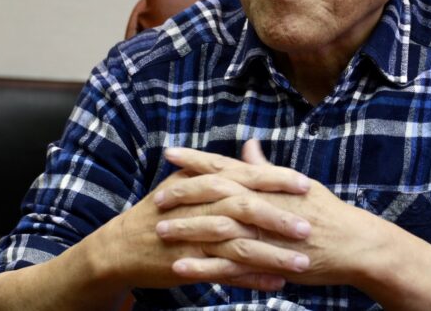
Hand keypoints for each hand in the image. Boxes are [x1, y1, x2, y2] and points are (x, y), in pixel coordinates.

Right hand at [95, 166, 309, 291]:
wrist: (122, 246)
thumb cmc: (162, 211)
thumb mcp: (189, 181)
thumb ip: (225, 167)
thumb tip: (254, 146)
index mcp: (204, 184)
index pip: (246, 176)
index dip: (276, 180)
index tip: (306, 185)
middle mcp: (201, 207)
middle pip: (245, 208)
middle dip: (278, 218)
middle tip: (308, 226)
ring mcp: (194, 237)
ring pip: (239, 244)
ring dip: (272, 255)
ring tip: (301, 262)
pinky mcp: (190, 264)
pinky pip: (225, 272)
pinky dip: (251, 279)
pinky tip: (276, 284)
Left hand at [156, 140, 389, 287]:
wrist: (354, 245)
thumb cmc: (326, 213)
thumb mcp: (295, 184)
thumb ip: (266, 168)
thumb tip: (249, 146)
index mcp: (266, 183)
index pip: (225, 166)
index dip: (196, 159)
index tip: (171, 153)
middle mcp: (261, 203)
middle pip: (215, 194)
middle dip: (184, 192)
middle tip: (158, 195)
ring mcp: (263, 232)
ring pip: (217, 228)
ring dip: (186, 229)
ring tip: (158, 230)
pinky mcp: (267, 260)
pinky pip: (228, 264)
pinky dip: (202, 266)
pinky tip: (180, 266)